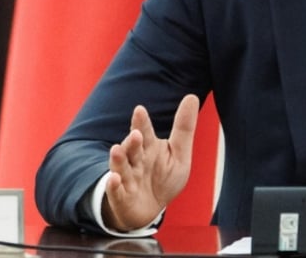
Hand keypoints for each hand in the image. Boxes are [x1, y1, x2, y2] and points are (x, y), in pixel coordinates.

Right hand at [102, 94, 199, 230]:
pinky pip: (116, 191)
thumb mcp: (179, 153)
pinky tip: (114, 179)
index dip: (142, 122)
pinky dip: (113, 185)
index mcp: (149, 147)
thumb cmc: (164, 178)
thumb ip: (183, 127)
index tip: (140, 110)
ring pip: (121, 167)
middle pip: (132, 148)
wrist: (150, 209)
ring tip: (116, 149)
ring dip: (118, 159)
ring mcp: (127, 178)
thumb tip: (191, 96)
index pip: (144, 132)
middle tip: (136, 134)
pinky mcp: (121, 198)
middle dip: (132, 141)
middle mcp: (135, 160)